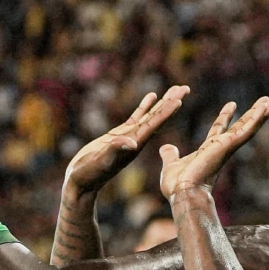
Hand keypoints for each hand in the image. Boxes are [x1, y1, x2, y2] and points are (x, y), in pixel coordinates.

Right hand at [64, 86, 189, 196]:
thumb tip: (132, 143)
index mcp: (135, 145)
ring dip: (163, 103)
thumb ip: (115, 150)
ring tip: (175, 89)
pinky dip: (145, 106)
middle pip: (158, 118)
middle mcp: (136, 140)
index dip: (167, 112)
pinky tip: (152, 96)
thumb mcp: (101, 162)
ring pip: (150, 115)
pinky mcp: (120, 135)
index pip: (154, 125)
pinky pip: (136, 117)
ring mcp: (129, 137)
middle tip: (186, 87)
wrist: (82, 182)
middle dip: (171, 102)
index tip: (180, 98)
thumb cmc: (89, 174)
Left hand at [158, 97, 268, 198]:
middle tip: (263, 101)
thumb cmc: (177, 186)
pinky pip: (246, 131)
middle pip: (240, 127)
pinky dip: (257, 119)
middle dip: (251, 114)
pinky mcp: (229, 146)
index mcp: (208, 151)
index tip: (231, 105)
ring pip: (248, 127)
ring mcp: (226, 147)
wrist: (183, 193)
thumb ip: (170, 156)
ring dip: (260, 114)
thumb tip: (166, 148)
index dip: (225, 117)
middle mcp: (221, 148)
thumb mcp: (171, 165)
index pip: (219, 130)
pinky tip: (266, 108)